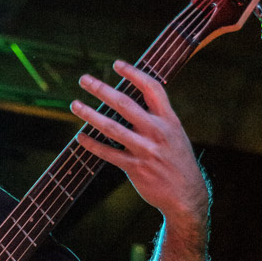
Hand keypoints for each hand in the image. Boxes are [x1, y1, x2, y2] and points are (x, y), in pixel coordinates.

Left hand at [70, 60, 208, 226]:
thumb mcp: (176, 134)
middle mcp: (157, 132)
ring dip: (90, 114)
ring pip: (111, 127)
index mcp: (169, 120)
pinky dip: (92, 145)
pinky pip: (108, 153)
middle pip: (125, 103)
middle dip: (102, 89)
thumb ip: (158, 118)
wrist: (187, 196)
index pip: (152, 88)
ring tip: (75, 104)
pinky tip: (80, 137)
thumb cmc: (178, 161)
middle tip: (83, 79)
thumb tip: (133, 100)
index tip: (116, 64)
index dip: (134, 73)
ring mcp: (145, 150)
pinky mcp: (135, 167)